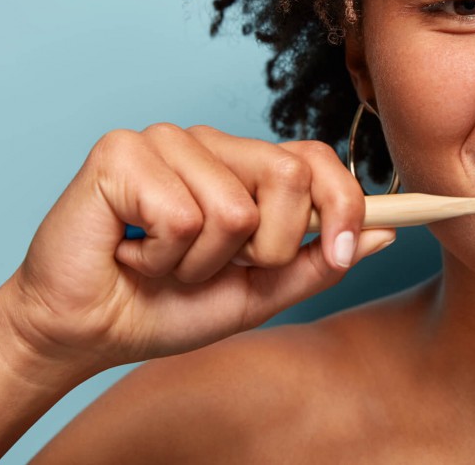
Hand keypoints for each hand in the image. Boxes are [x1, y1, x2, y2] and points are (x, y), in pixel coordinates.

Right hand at [0, 124, 394, 373]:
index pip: (315, 158)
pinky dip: (160, 258)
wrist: (91, 333)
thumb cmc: (169, 307)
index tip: (342, 249)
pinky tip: (132, 253)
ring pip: (234, 208)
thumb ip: (316, 262)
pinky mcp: (121, 152)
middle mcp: (212, 144)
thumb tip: (384, 233)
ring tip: (163, 262)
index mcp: (245, 168)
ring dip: (201, 264)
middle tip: (216, 266)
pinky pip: (181, 217)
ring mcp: (166, 141)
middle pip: (289, 176)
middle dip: (265, 248)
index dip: (343, 202)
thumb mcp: (260, 295)